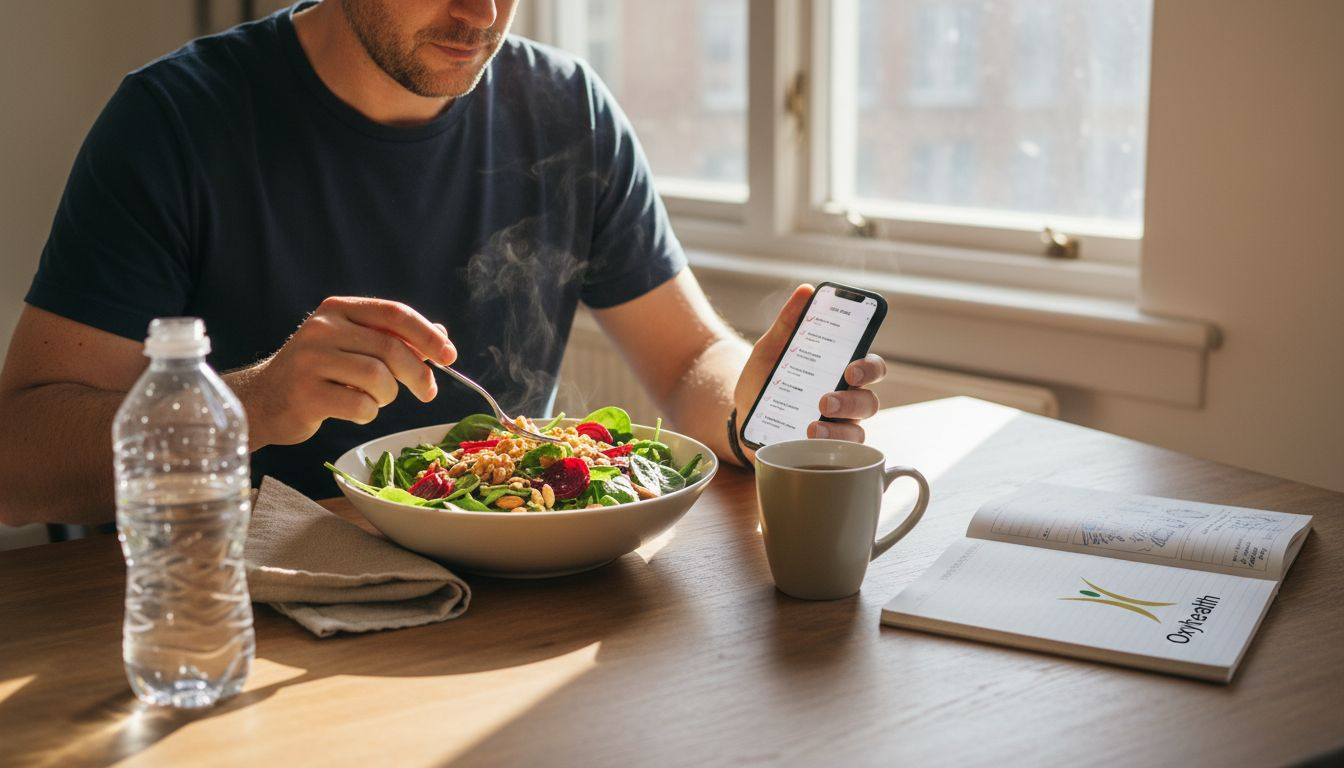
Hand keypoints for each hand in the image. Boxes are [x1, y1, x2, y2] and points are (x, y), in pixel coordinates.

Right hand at [229, 297, 455, 447]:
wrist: (265, 399)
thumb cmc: (319, 372)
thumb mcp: (354, 346)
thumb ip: (394, 338)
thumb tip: (441, 335)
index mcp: (338, 310)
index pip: (393, 314)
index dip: (427, 335)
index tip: (449, 355)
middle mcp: (322, 329)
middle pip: (390, 348)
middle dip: (418, 373)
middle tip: (428, 391)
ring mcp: (310, 361)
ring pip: (378, 378)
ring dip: (388, 395)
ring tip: (375, 399)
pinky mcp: (305, 394)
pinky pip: (360, 405)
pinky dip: (369, 413)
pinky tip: (356, 410)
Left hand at [733, 284, 886, 447]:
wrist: (738, 416)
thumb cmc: (763, 380)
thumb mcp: (770, 349)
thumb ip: (787, 323)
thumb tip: (806, 291)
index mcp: (840, 372)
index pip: (872, 368)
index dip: (869, 368)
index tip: (851, 369)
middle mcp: (845, 401)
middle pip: (869, 402)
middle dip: (851, 401)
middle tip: (825, 399)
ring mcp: (836, 429)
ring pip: (857, 433)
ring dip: (838, 430)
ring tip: (811, 425)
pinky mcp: (821, 452)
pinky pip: (837, 456)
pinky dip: (824, 449)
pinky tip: (806, 443)